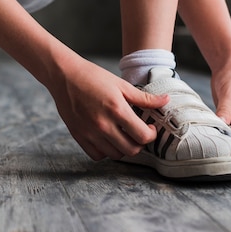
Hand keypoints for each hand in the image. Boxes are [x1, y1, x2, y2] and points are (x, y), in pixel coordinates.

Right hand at [48, 59, 168, 160]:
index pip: (143, 136)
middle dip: (139, 143)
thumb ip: (144, 98)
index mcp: (117, 110)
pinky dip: (106, 151)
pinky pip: (97, 155)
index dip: (151, 134)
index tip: (149, 127)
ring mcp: (90, 133)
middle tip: (138, 132)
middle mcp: (103, 125)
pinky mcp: (79, 136)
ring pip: (115, 155)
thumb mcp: (121, 84)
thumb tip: (166, 101)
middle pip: (131, 150)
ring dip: (123, 148)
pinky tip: (108, 139)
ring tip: (123, 135)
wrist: (64, 76)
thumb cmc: (93, 77)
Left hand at [210, 61, 230, 146]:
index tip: (216, 135)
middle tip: (212, 140)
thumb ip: (225, 110)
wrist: (228, 66)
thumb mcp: (229, 92)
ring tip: (210, 136)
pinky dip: (221, 133)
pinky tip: (211, 131)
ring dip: (225, 138)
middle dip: (230, 142)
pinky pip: (229, 131)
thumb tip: (221, 125)